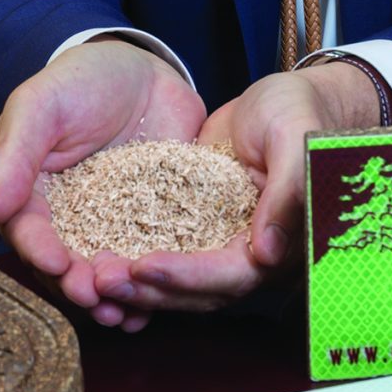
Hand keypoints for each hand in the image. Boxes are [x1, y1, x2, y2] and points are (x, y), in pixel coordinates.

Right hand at [0, 40, 204, 328]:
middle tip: (97, 299)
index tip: (56, 266)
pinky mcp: (156, 226)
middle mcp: (71, 223)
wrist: (140, 71)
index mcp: (33, 198)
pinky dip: (157, 284)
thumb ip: (13, 157)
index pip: (30, 234)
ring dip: (118, 298)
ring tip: (128, 313)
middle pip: (69, 268)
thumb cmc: (78, 83)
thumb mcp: (40, 108)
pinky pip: (154, 260)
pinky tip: (165, 298)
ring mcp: (115, 228)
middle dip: (81, 288)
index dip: (41, 254)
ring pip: (111, 273)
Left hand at [98, 60, 387, 314]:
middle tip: (101, 279)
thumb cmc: (300, 113)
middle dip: (149, 288)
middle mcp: (251, 256)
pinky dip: (134, 259)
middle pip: (197, 290)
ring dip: (135, 281)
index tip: (144, 265)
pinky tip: (96, 254)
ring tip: (91, 272)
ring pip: (176, 279)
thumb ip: (287, 194)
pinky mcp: (198, 228)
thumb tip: (267, 254)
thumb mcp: (295, 141)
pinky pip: (166, 252)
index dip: (187, 275)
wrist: (284, 101)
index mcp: (281, 246)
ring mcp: (221, 244)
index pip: (230, 275)